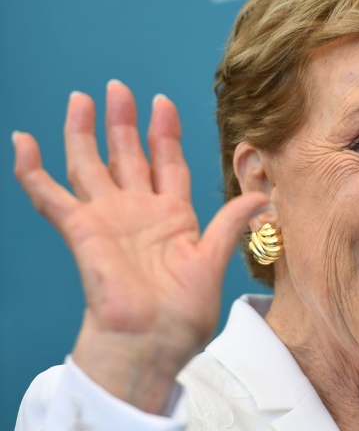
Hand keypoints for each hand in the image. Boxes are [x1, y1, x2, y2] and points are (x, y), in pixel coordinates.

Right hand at [13, 81, 268, 413]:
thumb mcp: (214, 262)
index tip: (162, 102)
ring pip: (90, 165)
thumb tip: (263, 197)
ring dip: (84, 132)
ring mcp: (107, 219)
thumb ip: (231, 223)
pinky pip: (49, 195)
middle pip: (128, 155)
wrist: (150, 342)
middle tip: (120, 88)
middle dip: (124, 122)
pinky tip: (23, 141)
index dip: (164, 133)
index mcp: (173, 217)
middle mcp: (138, 212)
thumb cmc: (183, 314)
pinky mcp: (80, 231)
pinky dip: (33, 169)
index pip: (167, 163)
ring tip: (82, 98)